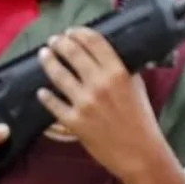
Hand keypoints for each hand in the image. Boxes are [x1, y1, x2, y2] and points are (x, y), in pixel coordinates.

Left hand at [36, 27, 171, 183]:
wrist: (139, 153)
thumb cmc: (142, 120)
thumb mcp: (137, 87)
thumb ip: (124, 70)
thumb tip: (109, 56)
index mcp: (118, 72)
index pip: (93, 41)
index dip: (79, 32)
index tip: (72, 31)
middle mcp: (99, 83)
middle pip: (72, 53)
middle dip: (60, 43)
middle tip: (54, 40)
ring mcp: (84, 102)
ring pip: (58, 74)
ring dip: (48, 61)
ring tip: (44, 55)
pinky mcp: (73, 121)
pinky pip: (53, 103)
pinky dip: (46, 95)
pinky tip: (42, 91)